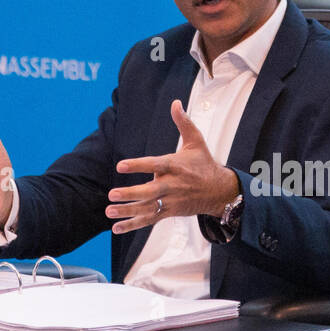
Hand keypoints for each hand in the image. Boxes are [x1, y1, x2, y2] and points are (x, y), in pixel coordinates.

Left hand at [104, 99, 240, 234]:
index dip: (138, 166)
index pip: (155, 165)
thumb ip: (183, 123)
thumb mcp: (196, 141)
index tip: (120, 166)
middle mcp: (172, 185)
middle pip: (150, 192)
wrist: (220, 192)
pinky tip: (116, 228)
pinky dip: (133, 225)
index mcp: (176, 166)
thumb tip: (176, 102)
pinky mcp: (169, 212)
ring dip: (127, 211)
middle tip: (111, 195)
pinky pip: (149, 220)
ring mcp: (170, 201)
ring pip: (147, 208)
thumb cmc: (204, 164)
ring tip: (108, 210)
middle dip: (131, 194)